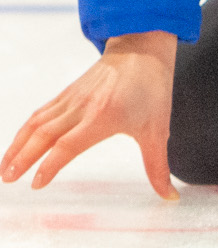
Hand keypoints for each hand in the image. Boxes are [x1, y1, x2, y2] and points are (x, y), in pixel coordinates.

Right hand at [2, 31, 178, 198]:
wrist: (142, 50)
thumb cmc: (152, 89)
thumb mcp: (158, 131)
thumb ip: (158, 167)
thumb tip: (171, 197)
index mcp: (102, 118)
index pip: (68, 145)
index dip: (49, 165)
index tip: (36, 184)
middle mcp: (81, 108)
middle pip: (43, 135)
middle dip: (22, 158)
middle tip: (8, 179)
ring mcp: (71, 99)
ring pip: (36, 123)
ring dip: (17, 145)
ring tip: (4, 168)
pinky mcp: (67, 93)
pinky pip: (41, 113)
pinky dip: (25, 129)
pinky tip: (18, 142)